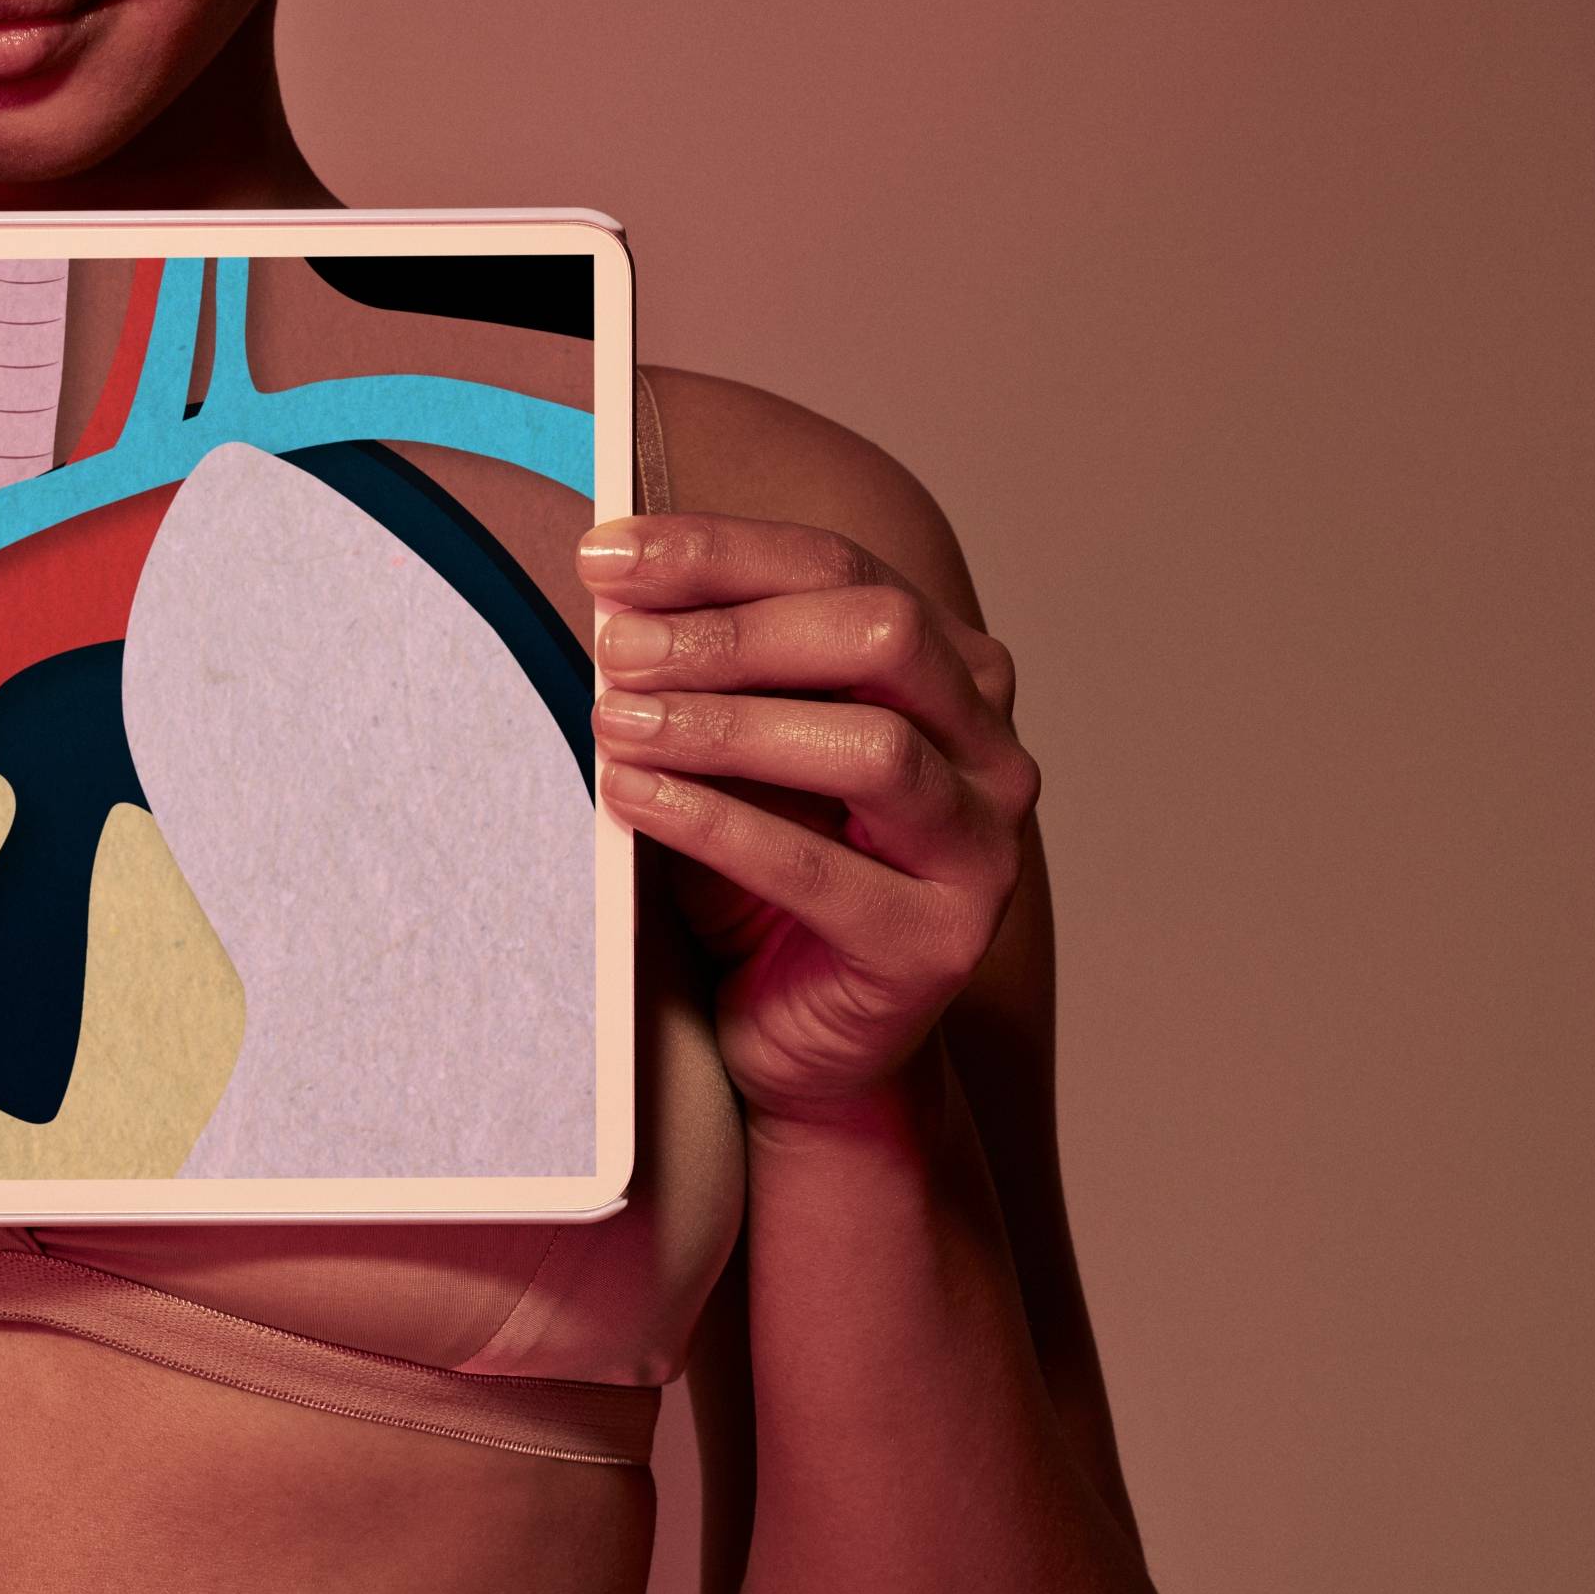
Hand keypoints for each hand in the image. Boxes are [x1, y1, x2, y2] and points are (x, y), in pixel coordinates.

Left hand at [578, 513, 1039, 1125]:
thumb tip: (615, 587)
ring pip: (872, 745)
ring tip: (617, 720)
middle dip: (732, 628)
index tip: (606, 551)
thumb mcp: (730, 753)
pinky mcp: (938, 944)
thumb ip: (703, 673)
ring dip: (727, 723)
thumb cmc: (762, 880)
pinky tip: (633, 798)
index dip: (718, 552)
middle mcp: (989, 750)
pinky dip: (716, 823)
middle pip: (880, 634)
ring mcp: (981, 849)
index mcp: (950, 673)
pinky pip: (823, 869)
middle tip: (616, 645)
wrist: (799, 1042)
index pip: (840, 570)